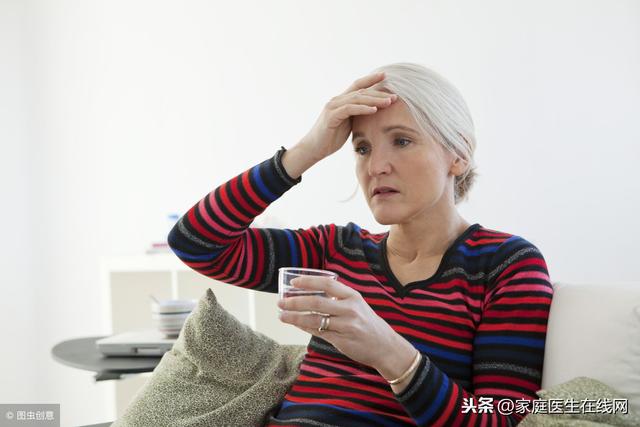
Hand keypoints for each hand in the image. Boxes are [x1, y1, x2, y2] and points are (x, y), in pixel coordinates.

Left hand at [277, 275, 408, 370]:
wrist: (385, 347)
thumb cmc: (368, 323)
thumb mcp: (357, 305)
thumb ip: (338, 298)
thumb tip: (312, 290)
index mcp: (353, 296)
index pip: (327, 284)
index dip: (308, 281)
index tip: (293, 282)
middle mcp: (349, 309)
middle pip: (316, 302)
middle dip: (294, 302)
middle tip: (280, 301)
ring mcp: (345, 325)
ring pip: (314, 319)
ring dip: (294, 317)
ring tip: (282, 315)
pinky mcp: (341, 340)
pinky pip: (318, 332)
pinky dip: (304, 327)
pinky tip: (295, 324)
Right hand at [300, 72, 398, 161]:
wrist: (313, 149)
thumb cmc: (330, 139)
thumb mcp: (347, 125)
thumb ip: (356, 116)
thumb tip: (371, 114)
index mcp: (341, 101)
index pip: (358, 86)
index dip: (371, 80)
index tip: (386, 76)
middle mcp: (337, 100)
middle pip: (361, 91)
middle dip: (378, 92)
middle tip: (395, 95)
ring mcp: (333, 107)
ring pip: (357, 98)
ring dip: (374, 100)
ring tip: (389, 102)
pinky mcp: (331, 116)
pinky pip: (349, 109)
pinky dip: (363, 108)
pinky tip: (374, 110)